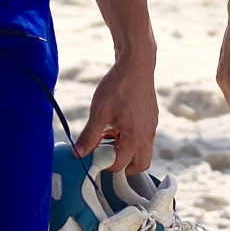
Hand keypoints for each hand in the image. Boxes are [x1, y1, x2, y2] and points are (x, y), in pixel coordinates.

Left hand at [74, 52, 157, 172]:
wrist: (136, 64)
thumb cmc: (118, 86)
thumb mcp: (99, 112)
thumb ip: (89, 136)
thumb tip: (78, 154)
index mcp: (135, 137)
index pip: (120, 165)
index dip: (103, 164)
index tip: (91, 156)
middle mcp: (148, 135)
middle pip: (139, 165)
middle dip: (122, 166)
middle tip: (104, 155)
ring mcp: (151, 127)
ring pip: (141, 150)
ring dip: (124, 150)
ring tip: (106, 135)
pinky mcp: (151, 118)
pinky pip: (142, 137)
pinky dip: (129, 138)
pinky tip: (115, 124)